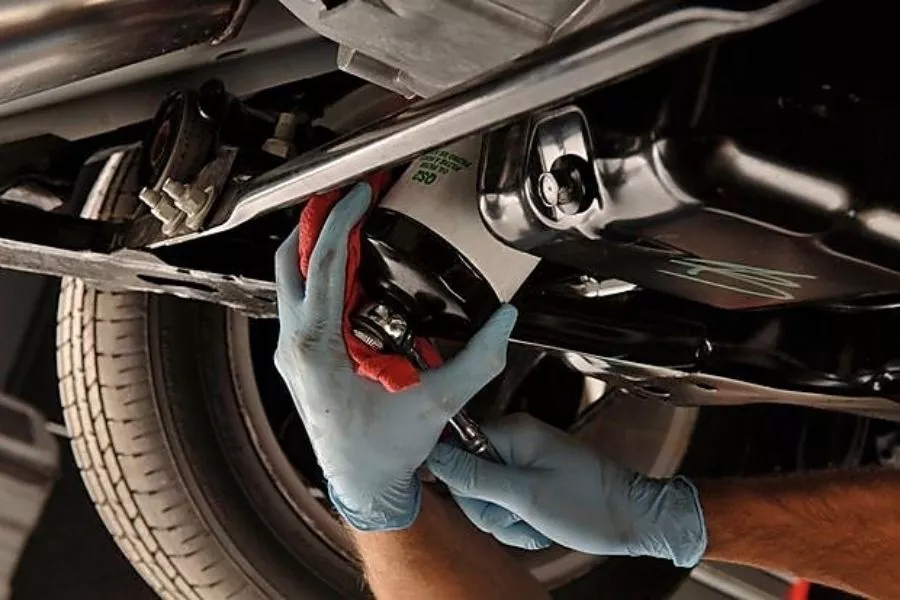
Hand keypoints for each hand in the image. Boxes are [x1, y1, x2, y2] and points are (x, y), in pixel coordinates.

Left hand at [273, 183, 517, 531]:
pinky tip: (351, 267)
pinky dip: (321, 273)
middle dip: (318, 220)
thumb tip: (505, 320)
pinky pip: (302, 299)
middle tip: (350, 195)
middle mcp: (294, 343)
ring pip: (290, 278)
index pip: (322, 263)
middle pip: (291, 260)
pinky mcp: (299, 355)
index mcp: (316, 346)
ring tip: (350, 221)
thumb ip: (478, 359)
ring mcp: (291, 349)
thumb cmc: (383, 450)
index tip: (361, 192)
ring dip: (317, 245)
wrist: (360, 484)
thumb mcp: (437, 402)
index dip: (341, 218)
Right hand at [426, 414, 706, 566]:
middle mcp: (515, 439)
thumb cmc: (588, 505)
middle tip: (516, 517)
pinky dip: (517, 521)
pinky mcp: (531, 478)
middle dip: (487, 507)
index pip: (456, 446)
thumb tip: (432, 456)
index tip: (485, 500)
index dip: (461, 480)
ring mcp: (523, 459)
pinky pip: (505, 501)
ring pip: (485, 495)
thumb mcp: (525, 496)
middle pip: (468, 475)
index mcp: (513, 431)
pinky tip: (538, 526)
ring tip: (533, 524)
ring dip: (505, 519)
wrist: (633, 519)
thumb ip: (475, 476)